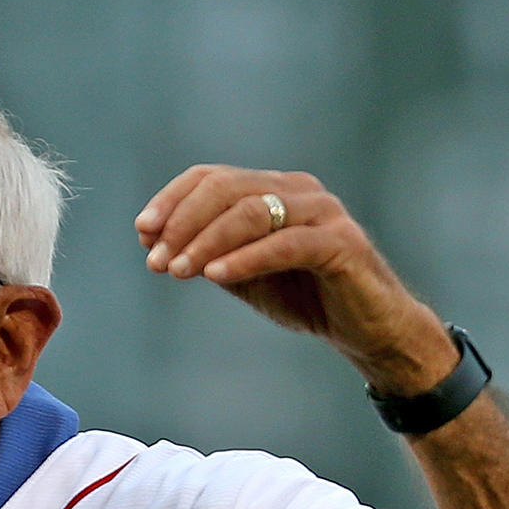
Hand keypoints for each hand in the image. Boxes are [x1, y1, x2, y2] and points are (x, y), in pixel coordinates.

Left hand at [135, 165, 455, 395]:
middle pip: (227, 188)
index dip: (172, 200)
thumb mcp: (244, 275)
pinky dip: (245, 258)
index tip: (142, 233)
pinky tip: (214, 275)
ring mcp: (323, 213)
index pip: (212, 177)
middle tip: (156, 260)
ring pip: (252, 211)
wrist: (366, 330)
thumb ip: (208, 254)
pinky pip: (285, 244)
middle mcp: (298, 190)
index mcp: (273, 189)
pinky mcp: (341, 243)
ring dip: (206, 241)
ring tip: (177, 271)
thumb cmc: (305, 297)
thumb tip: (154, 243)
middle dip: (183, 223)